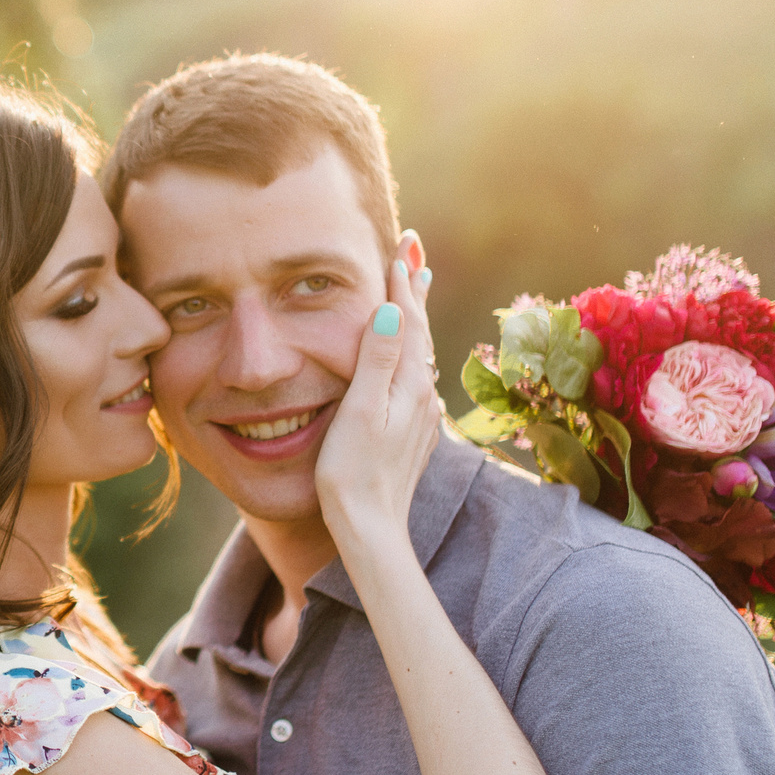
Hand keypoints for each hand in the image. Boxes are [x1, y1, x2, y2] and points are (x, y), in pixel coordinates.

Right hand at [313, 235, 439, 549]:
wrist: (370, 529)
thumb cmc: (353, 473)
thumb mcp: (359, 412)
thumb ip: (376, 360)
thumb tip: (390, 311)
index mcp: (408, 385)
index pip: (408, 320)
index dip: (402, 282)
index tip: (403, 246)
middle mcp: (422, 396)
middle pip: (420, 331)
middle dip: (415, 290)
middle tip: (415, 251)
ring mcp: (420, 415)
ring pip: (420, 352)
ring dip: (415, 316)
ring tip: (415, 288)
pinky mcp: (412, 431)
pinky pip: (414, 373)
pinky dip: (411, 347)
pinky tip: (408, 351)